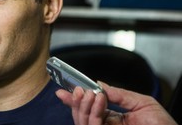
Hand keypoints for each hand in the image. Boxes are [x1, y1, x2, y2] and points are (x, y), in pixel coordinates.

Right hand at [56, 81, 176, 124]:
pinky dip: (92, 112)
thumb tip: (99, 85)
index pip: (89, 110)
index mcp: (114, 120)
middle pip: (81, 116)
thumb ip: (120, 94)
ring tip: (88, 92)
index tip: (63, 90)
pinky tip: (98, 99)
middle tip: (77, 89)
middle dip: (75, 101)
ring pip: (82, 122)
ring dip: (82, 105)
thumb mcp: (142, 103)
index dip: (74, 100)